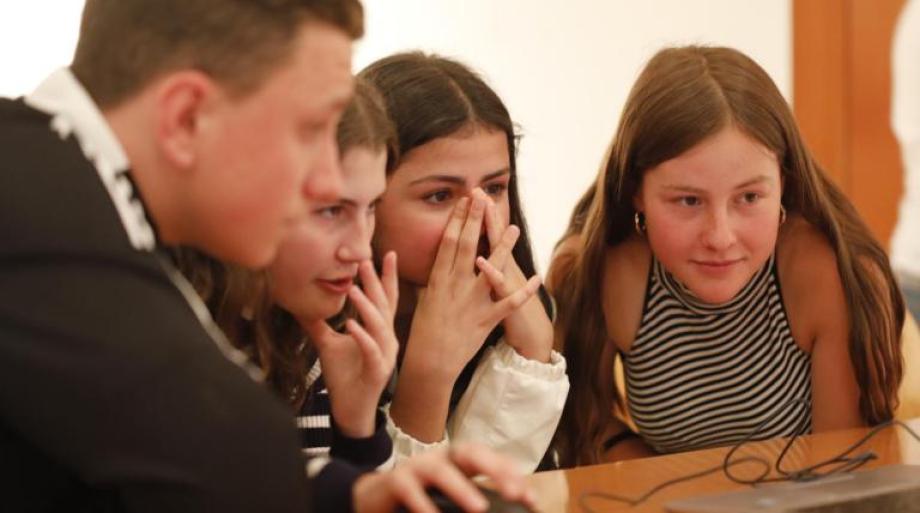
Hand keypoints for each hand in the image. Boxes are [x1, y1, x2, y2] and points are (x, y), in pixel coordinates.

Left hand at [304, 253, 398, 437]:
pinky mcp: (377, 371)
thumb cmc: (344, 377)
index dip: (387, 277)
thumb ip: (319, 324)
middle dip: (375, 283)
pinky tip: (351, 325)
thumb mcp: (328, 344)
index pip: (385, 298)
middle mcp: (387, 339)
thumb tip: (301, 305)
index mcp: (379, 331)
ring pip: (380, 326)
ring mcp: (384, 355)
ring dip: (367, 307)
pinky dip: (362, 337)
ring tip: (352, 289)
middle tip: (364, 261)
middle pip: (384, 306)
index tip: (387, 253)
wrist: (350, 411)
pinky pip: (371, 351)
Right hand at [351, 444, 535, 512]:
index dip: (510, 474)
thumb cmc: (421, 497)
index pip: (490, 458)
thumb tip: (514, 509)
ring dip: (461, 488)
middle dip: (493, 469)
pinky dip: (423, 504)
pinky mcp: (396, 481)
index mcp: (458, 461)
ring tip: (479, 508)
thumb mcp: (451, 496)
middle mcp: (441, 458)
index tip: (529, 498)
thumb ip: (475, 500)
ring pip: (441, 470)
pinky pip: (410, 489)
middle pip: (469, 452)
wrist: (374, 497)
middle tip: (513, 492)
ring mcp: (417, 467)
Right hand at [405, 194, 540, 381]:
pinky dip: (523, 291)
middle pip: (466, 247)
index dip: (456, 220)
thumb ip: (429, 280)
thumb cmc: (424, 331)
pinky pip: (507, 303)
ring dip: (502, 247)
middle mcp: (454, 287)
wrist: (429, 362)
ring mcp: (471, 303)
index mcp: (438, 280)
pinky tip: (536, 278)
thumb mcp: (422, 300)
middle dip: (475, 221)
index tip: (463, 201)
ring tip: (514, 227)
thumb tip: (427, 264)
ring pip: (489, 270)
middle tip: (482, 198)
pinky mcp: (485, 320)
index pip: (448, 243)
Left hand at [475, 189, 552, 362]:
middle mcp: (505, 270)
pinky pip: (500, 286)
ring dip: (495, 236)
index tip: (472, 192)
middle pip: (495, 238)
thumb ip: (490, 268)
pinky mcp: (508, 303)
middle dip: (487, 215)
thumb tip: (476, 253)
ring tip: (487, 217)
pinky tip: (482, 262)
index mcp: (499, 265)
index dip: (481, 215)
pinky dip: (493, 275)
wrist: (532, 334)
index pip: (489, 235)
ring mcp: (508, 284)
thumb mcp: (500, 284)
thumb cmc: (512, 309)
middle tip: (479, 191)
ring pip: (501, 258)